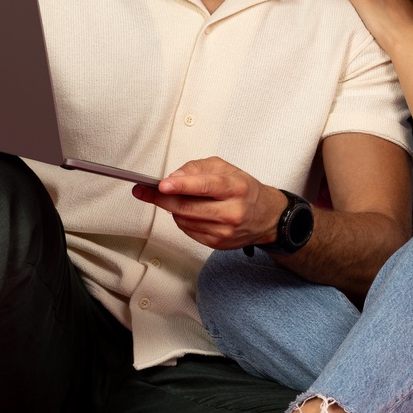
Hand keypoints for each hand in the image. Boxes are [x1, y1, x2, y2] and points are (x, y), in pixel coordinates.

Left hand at [131, 156, 285, 250]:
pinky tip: (187, 211)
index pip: (205, 186)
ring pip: (184, 220)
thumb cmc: (243, 189)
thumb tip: (173, 179)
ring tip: (173, 197)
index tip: (162, 184)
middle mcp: (232, 211)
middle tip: (146, 191)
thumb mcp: (224, 168)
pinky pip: (188, 231)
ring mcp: (225, 231)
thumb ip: (196, 169)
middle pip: (189, 207)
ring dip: (172, 208)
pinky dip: (182, 219)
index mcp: (236, 188)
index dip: (181, 185)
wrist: (266, 216)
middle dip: (163, 198)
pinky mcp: (218, 244)